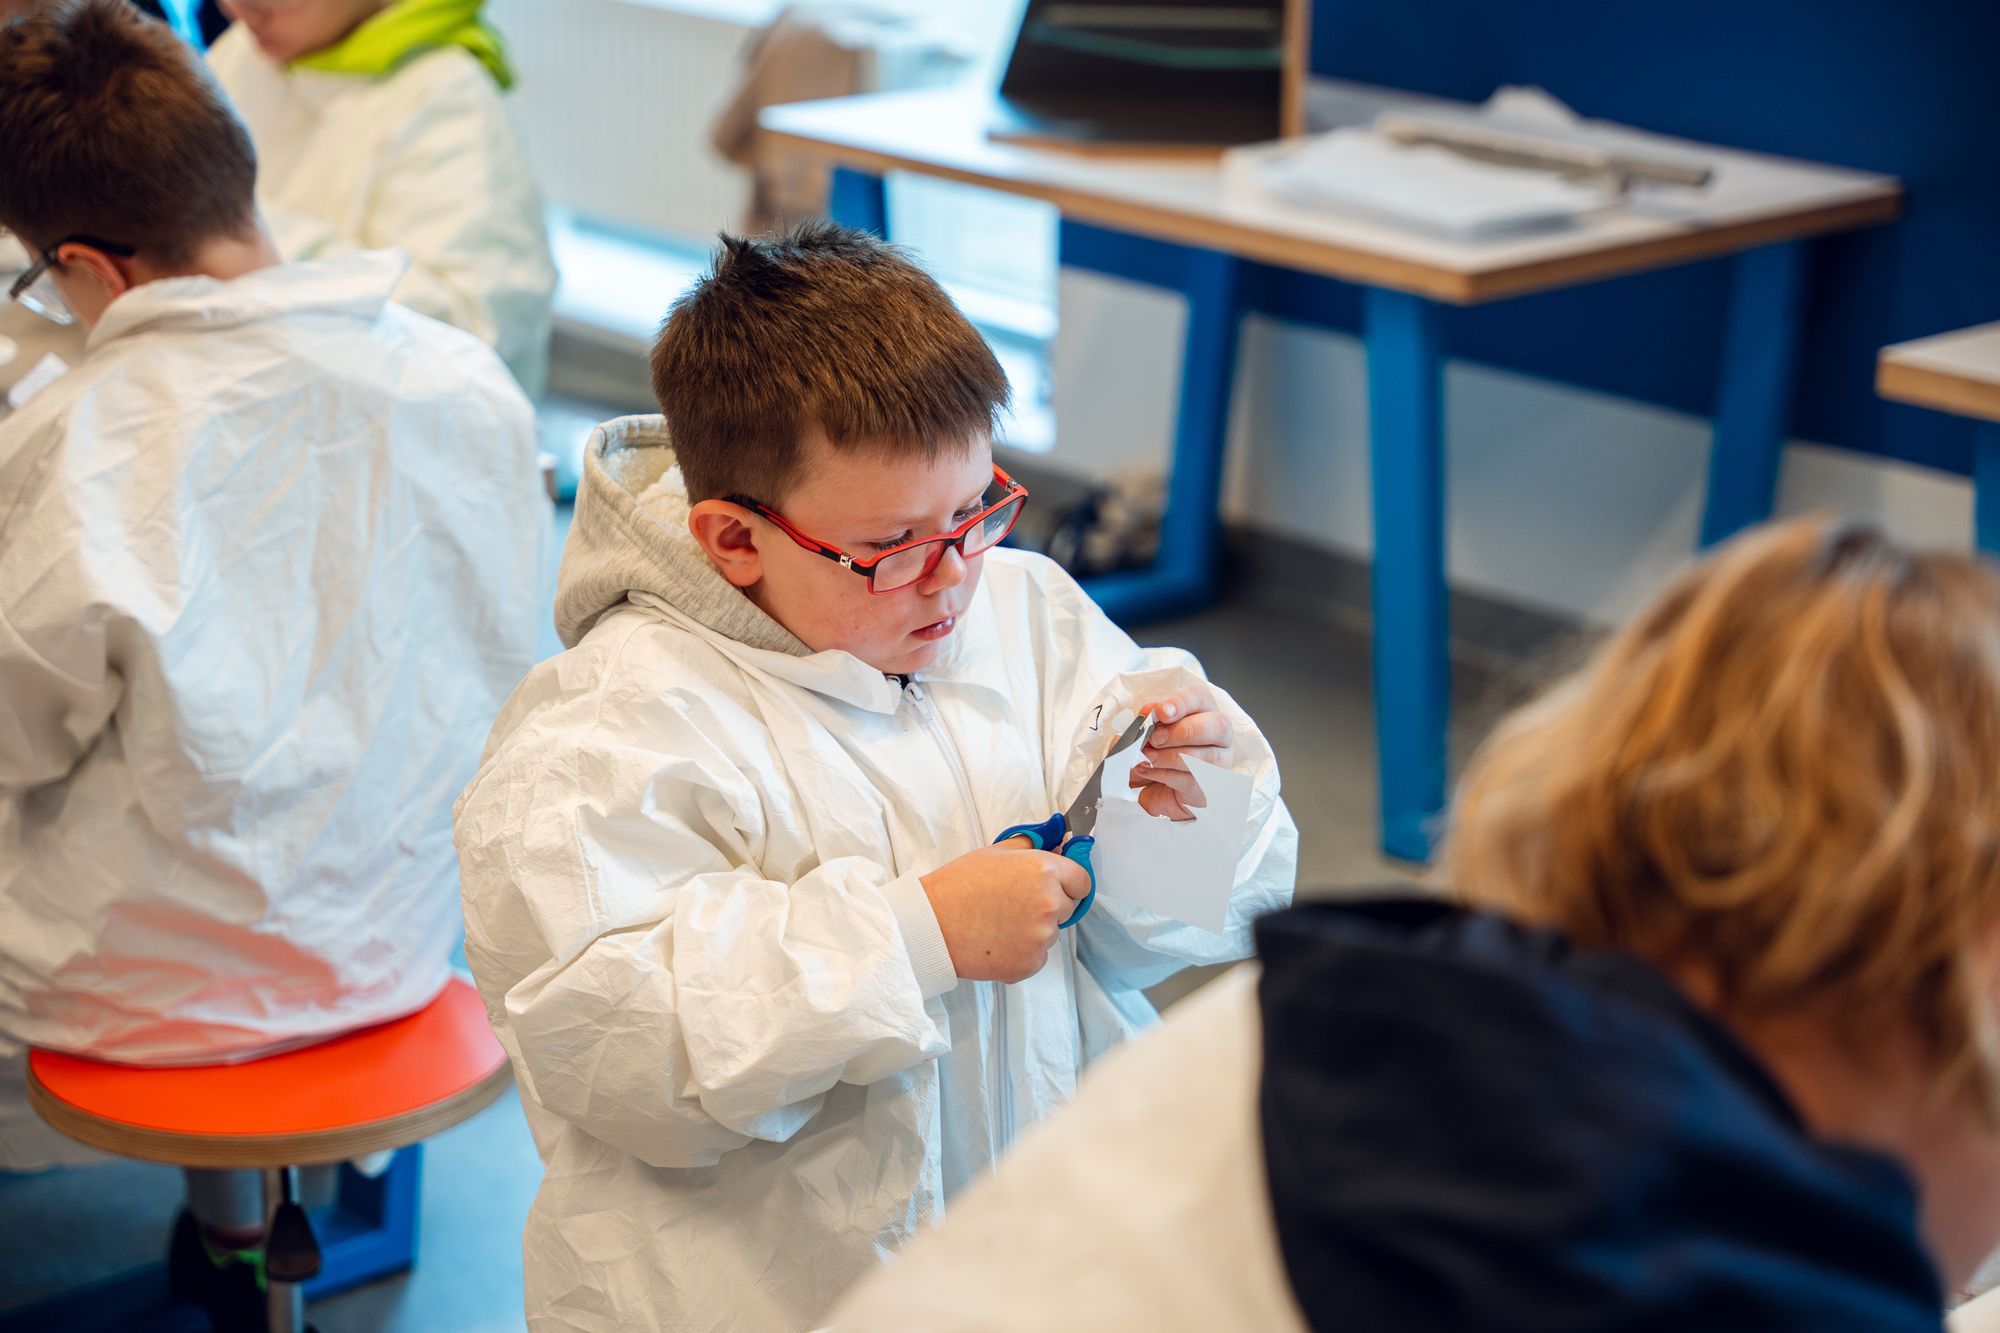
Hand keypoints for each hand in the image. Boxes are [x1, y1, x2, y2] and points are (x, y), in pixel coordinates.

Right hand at [921, 845, 1092, 982]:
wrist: (931, 925)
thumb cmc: (958, 885)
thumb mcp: (997, 852)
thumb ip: (1033, 846)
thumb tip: (1059, 841)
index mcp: (1044, 871)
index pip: (1082, 881)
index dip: (1068, 883)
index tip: (1056, 886)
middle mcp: (1050, 904)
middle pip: (1069, 908)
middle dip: (1050, 906)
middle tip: (1015, 904)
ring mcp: (1041, 937)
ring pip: (1051, 933)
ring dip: (1034, 930)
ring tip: (999, 923)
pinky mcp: (1030, 964)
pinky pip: (1037, 956)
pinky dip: (1022, 952)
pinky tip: (997, 941)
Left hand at [1130, 683, 1235, 820]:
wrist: (1161, 784)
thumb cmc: (1160, 749)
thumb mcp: (1150, 731)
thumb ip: (1148, 721)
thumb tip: (1146, 715)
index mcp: (1203, 710)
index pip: (1200, 698)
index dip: (1181, 703)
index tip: (1162, 712)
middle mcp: (1219, 735)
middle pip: (1216, 726)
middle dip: (1181, 732)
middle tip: (1155, 738)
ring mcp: (1219, 762)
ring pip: (1206, 757)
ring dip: (1171, 756)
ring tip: (1147, 757)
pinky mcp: (1209, 786)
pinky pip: (1191, 779)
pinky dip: (1165, 775)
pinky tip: (1148, 770)